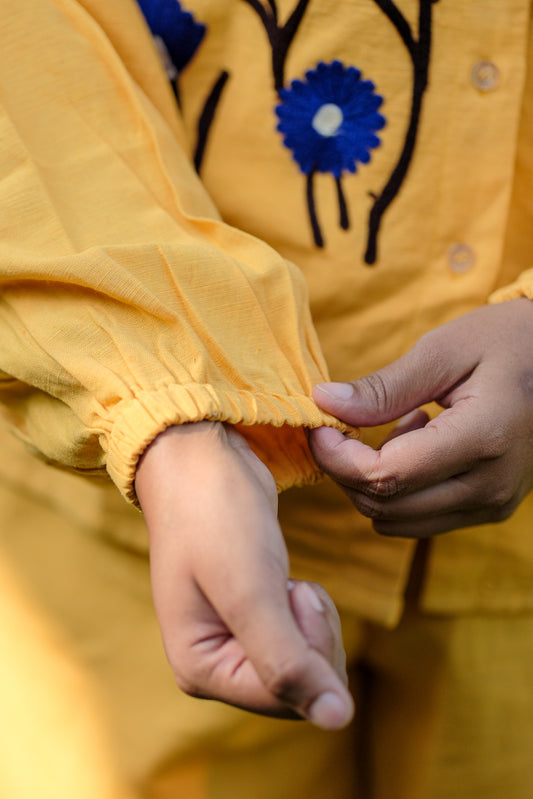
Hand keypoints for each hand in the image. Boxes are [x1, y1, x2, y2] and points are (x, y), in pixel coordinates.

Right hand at [135, 422, 352, 728]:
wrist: (198, 456)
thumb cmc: (215, 515)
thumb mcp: (249, 588)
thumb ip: (288, 659)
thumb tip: (338, 719)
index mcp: (200, 669)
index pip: (287, 698)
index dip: (309, 648)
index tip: (294, 588)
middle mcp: (215, 665)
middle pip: (301, 688)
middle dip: (314, 634)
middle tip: (293, 583)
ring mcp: (233, 641)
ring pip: (308, 664)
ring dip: (313, 618)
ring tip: (285, 576)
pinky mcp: (252, 616)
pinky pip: (301, 638)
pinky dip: (307, 608)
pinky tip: (285, 577)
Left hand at [310, 299, 532, 536]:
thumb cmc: (508, 342)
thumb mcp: (444, 350)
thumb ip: (383, 387)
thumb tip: (324, 403)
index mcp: (482, 439)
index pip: (386, 476)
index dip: (337, 457)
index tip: (321, 424)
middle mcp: (490, 486)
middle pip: (384, 505)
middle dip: (345, 470)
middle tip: (343, 424)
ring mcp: (493, 504)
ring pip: (396, 520)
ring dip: (371, 482)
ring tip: (396, 427)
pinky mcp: (489, 508)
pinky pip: (418, 518)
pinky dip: (398, 490)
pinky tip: (417, 443)